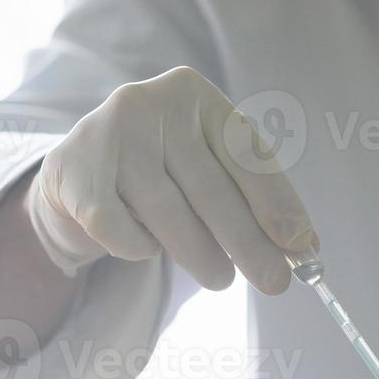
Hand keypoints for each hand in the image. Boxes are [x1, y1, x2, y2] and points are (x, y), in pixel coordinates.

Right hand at [28, 65, 316, 294]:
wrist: (75, 174)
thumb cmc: (161, 171)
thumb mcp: (208, 167)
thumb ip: (252, 198)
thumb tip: (306, 247)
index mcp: (196, 96)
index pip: (246, 153)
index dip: (277, 202)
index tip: (301, 246)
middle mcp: (151, 103)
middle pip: (211, 186)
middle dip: (248, 242)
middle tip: (275, 282)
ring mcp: (108, 134)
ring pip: (168, 212)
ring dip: (202, 255)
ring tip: (221, 279)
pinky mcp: (72, 171)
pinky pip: (120, 229)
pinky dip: (142, 249)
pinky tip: (149, 248)